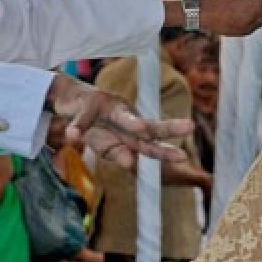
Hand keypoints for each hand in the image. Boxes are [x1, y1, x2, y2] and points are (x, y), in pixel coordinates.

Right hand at [45, 73, 190, 167]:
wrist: (71, 99)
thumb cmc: (95, 125)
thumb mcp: (107, 145)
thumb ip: (118, 153)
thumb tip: (130, 163)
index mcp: (131, 131)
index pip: (152, 143)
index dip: (166, 151)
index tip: (183, 157)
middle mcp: (125, 117)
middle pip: (148, 126)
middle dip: (167, 128)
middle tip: (189, 127)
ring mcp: (107, 108)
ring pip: (121, 116)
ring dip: (130, 122)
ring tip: (141, 128)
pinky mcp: (86, 105)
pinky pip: (82, 119)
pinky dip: (77, 128)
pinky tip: (73, 136)